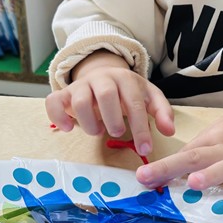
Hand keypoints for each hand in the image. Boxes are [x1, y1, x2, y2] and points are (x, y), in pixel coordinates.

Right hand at [45, 51, 174, 156]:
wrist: (103, 74)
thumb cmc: (128, 91)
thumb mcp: (149, 97)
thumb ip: (162, 112)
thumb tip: (169, 131)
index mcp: (126, 79)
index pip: (135, 103)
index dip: (141, 128)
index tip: (145, 149)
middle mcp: (103, 79)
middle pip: (106, 95)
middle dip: (113, 118)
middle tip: (117, 133)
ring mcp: (81, 85)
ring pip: (79, 99)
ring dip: (88, 121)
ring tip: (97, 131)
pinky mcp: (64, 93)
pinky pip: (53, 101)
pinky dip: (58, 116)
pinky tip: (68, 128)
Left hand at [136, 94, 222, 222]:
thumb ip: (204, 148)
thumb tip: (176, 169)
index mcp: (216, 136)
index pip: (186, 151)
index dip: (164, 164)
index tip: (141, 177)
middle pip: (198, 155)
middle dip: (171, 167)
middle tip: (148, 178)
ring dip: (211, 175)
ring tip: (192, 185)